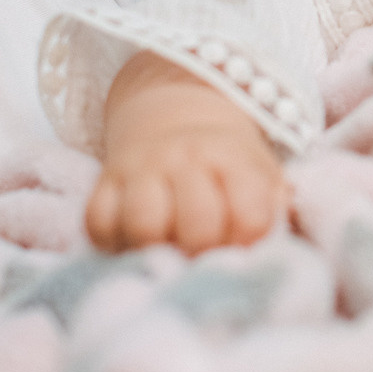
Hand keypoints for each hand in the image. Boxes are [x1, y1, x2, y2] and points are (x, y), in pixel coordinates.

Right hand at [87, 53, 286, 253]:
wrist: (174, 117)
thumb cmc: (225, 168)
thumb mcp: (262, 176)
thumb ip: (274, 211)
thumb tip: (272, 254)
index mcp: (232, 158)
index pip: (250, 215)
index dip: (249, 243)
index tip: (243, 245)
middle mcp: (184, 158)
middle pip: (198, 224)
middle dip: (204, 251)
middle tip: (203, 254)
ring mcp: (141, 168)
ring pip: (143, 223)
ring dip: (156, 248)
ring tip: (166, 249)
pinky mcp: (103, 182)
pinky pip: (98, 222)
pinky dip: (113, 242)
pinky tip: (133, 241)